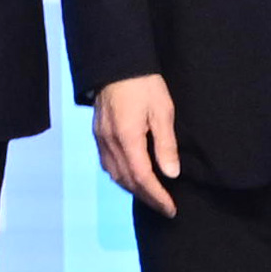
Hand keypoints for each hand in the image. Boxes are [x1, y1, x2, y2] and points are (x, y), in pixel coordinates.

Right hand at [93, 74, 185, 217]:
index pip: (142, 177)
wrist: (117, 62)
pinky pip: (108, 164)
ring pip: (115, 174)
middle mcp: (110, 143)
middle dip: (147, 197)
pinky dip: (121, 176)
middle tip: (165, 208)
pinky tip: (132, 176)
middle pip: (127, 181)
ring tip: (151, 196)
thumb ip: (165, 144)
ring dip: (133, 189)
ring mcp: (101, 139)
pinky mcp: (98, 133)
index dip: (157, 196)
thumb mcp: (162, 111)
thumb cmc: (144, 84)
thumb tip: (171, 174)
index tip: (171, 208)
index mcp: (127, 139)